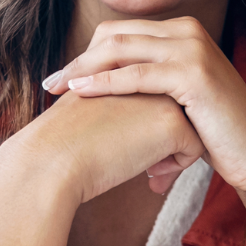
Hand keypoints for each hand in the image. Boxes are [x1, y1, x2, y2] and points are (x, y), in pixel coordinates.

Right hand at [0, 91, 202, 245]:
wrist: (51, 161)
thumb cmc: (63, 143)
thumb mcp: (93, 111)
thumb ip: (120, 106)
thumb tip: (142, 125)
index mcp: (125, 66)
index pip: (158, 93)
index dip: (152, 123)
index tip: (139, 148)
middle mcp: (147, 73)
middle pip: (179, 106)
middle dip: (171, 138)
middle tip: (153, 168)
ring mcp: (163, 95)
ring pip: (192, 125)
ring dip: (175, 152)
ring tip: (153, 173)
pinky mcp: (172, 123)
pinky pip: (194, 148)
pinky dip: (178, 166)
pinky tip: (151, 178)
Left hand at [45, 17, 245, 245]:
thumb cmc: (216, 134)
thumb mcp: (178, 101)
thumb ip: (150, 85)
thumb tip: (106, 88)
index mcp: (183, 32)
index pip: (121, 32)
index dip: (87, 53)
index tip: (62, 78)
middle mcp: (188, 31)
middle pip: (115, 35)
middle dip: (78, 59)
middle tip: (50, 84)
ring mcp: (192, 49)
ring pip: (121, 50)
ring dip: (83, 69)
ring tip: (57, 89)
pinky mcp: (194, 74)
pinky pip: (138, 74)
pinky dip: (105, 82)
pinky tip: (81, 93)